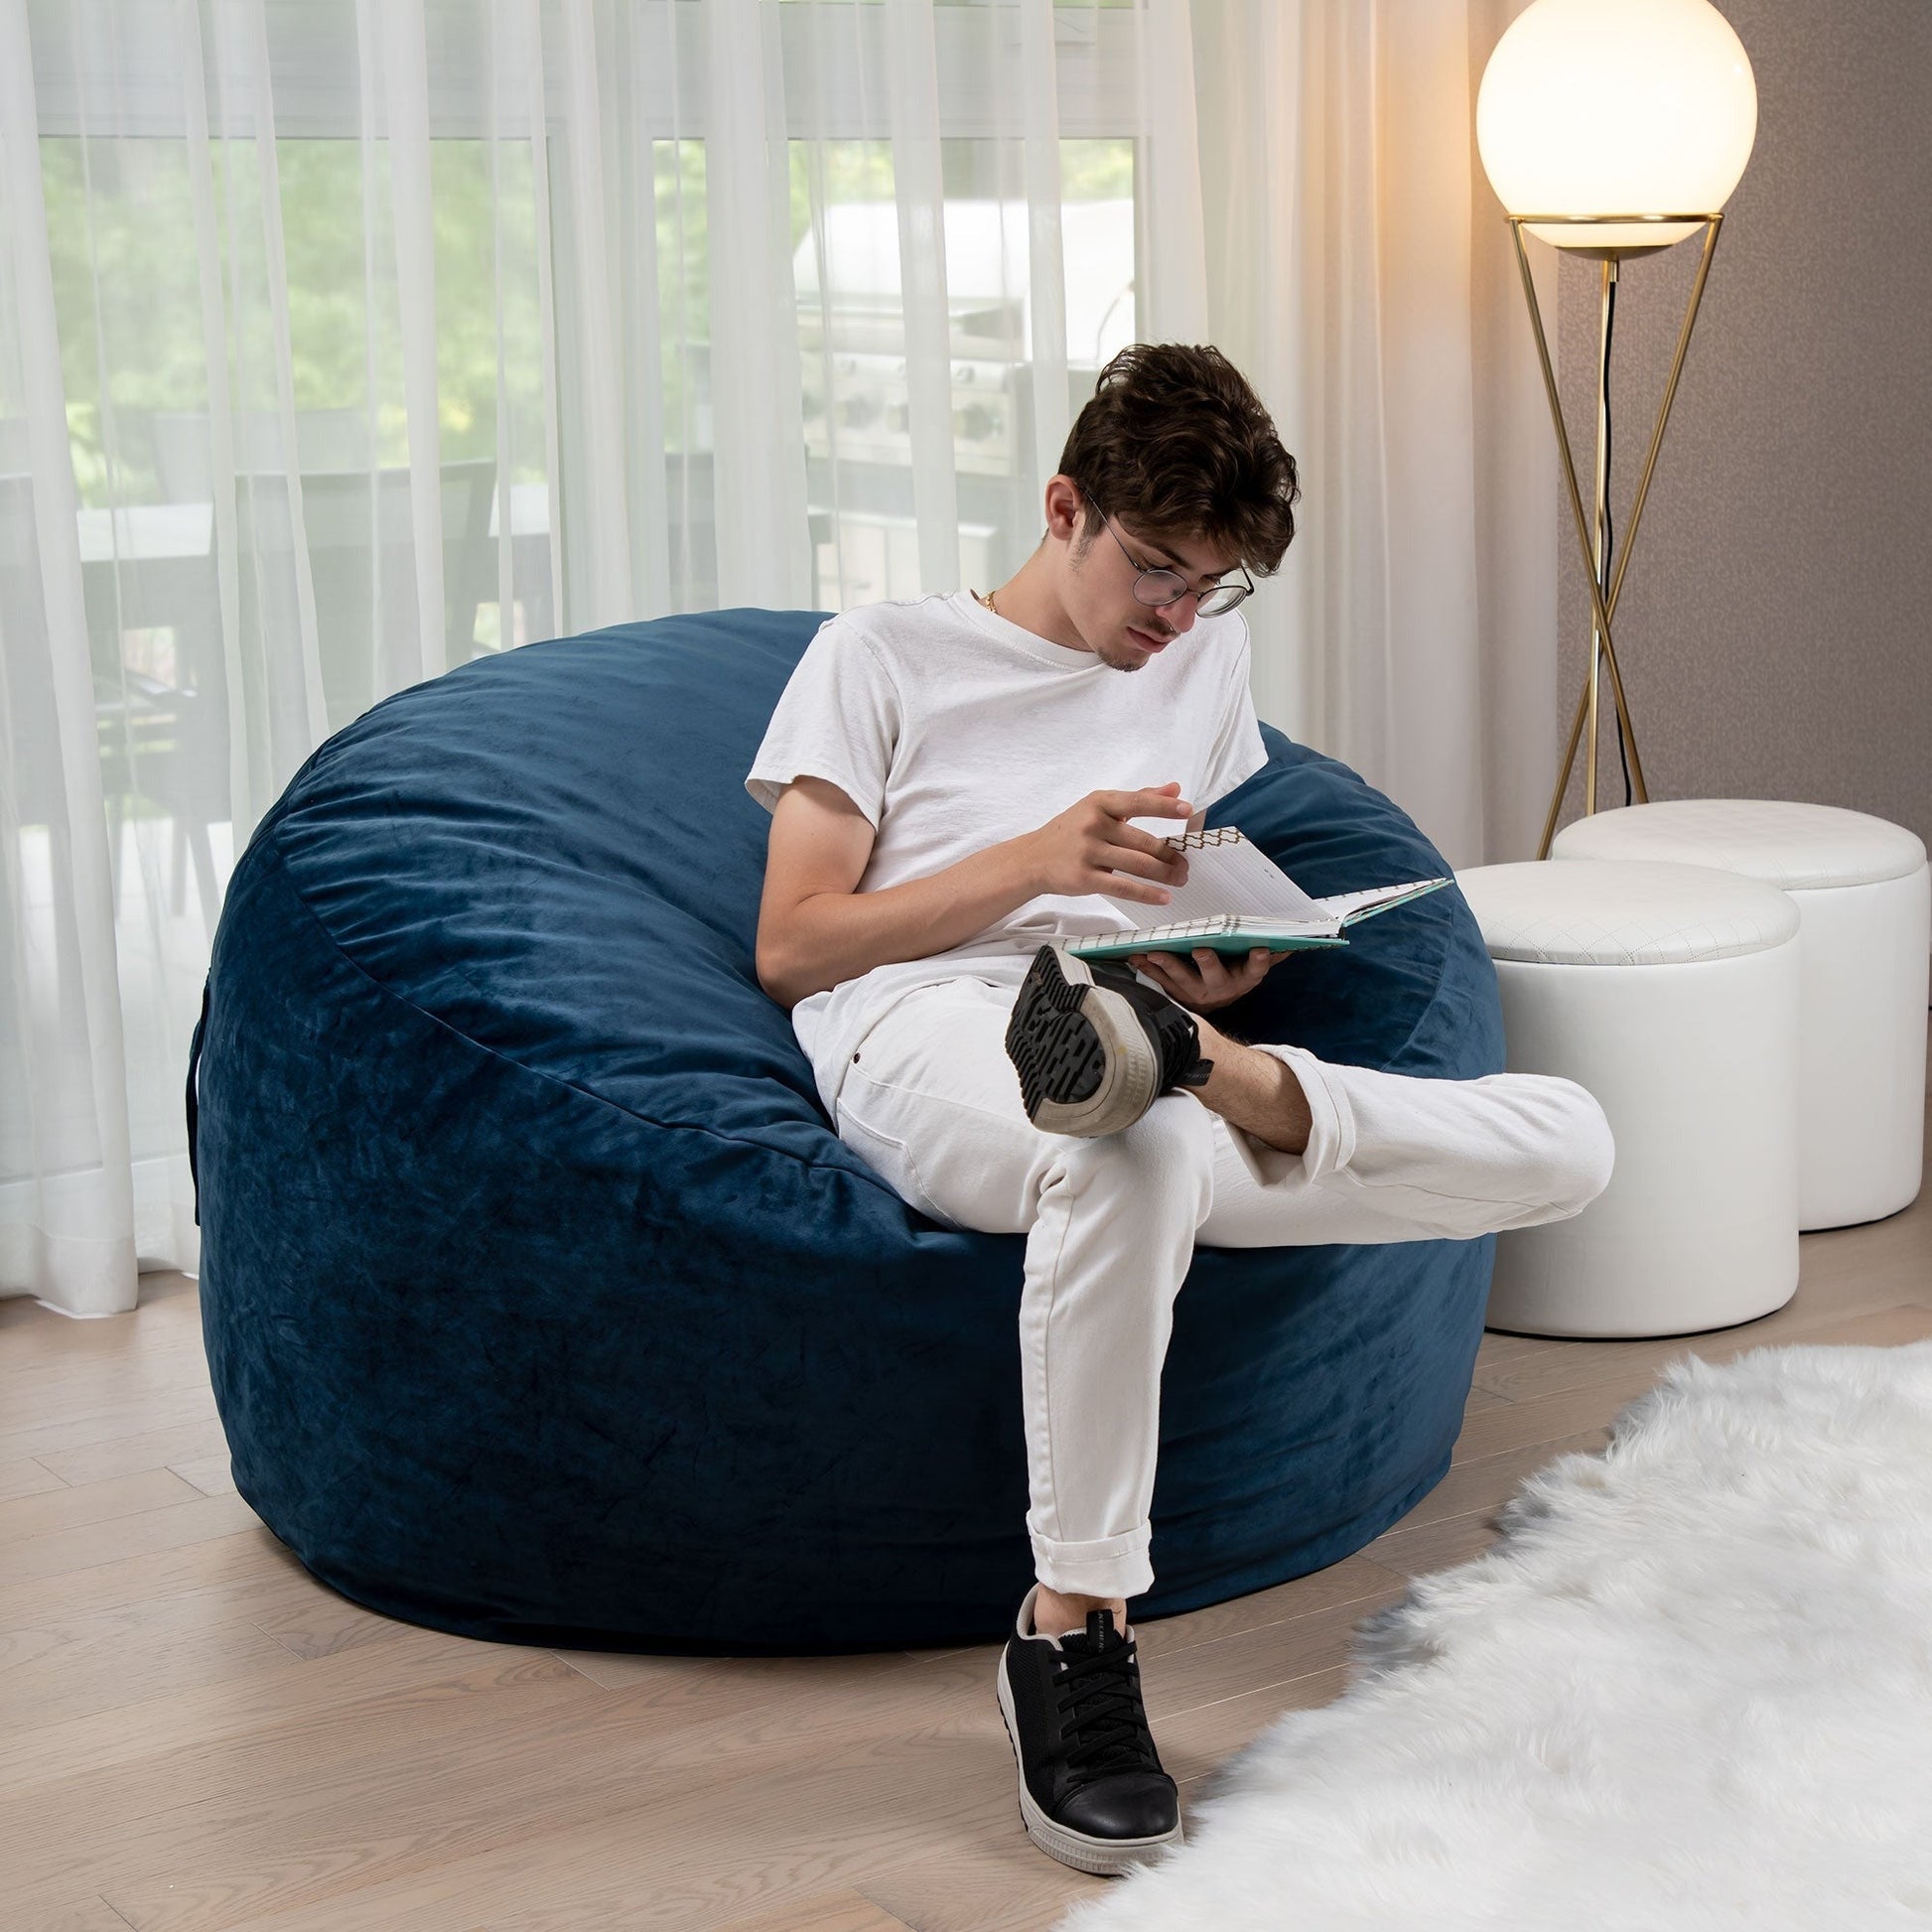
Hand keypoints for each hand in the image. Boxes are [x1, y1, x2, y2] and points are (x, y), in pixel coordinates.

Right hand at [1019, 782, 1194, 906]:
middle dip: (1169, 855)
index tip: (1188, 811)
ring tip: (1180, 878)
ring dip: (1165, 874)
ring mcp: (1088, 852)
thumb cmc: (1071, 831)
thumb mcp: (1099, 807)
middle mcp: (1093, 825)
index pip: (1138, 802)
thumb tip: (1174, 790)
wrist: (1033, 859)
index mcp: (1099, 803)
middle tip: (1185, 863)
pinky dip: (1147, 893)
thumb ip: (1138, 798)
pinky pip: (1123, 887)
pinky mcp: (1084, 878)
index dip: (1164, 807)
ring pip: (1137, 864)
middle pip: (1142, 841)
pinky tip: (1163, 897)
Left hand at [1125, 945, 1284, 1012]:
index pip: (1255, 971)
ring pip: (1182, 980)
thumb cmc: (1234, 973)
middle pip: (1215, 976)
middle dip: (1208, 963)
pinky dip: (1148, 969)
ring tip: (1155, 953)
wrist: (1214, 1001)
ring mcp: (1196, 993)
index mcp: (1243, 979)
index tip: (1260, 950)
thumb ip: (1269, 954)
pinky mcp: (1176, 993)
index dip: (1258, 962)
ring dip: (1168, 966)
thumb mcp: (1252, 966)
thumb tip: (1293, 941)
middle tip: (1202, 949)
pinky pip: (1161, 981)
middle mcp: (1221, 989)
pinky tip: (1137, 957)